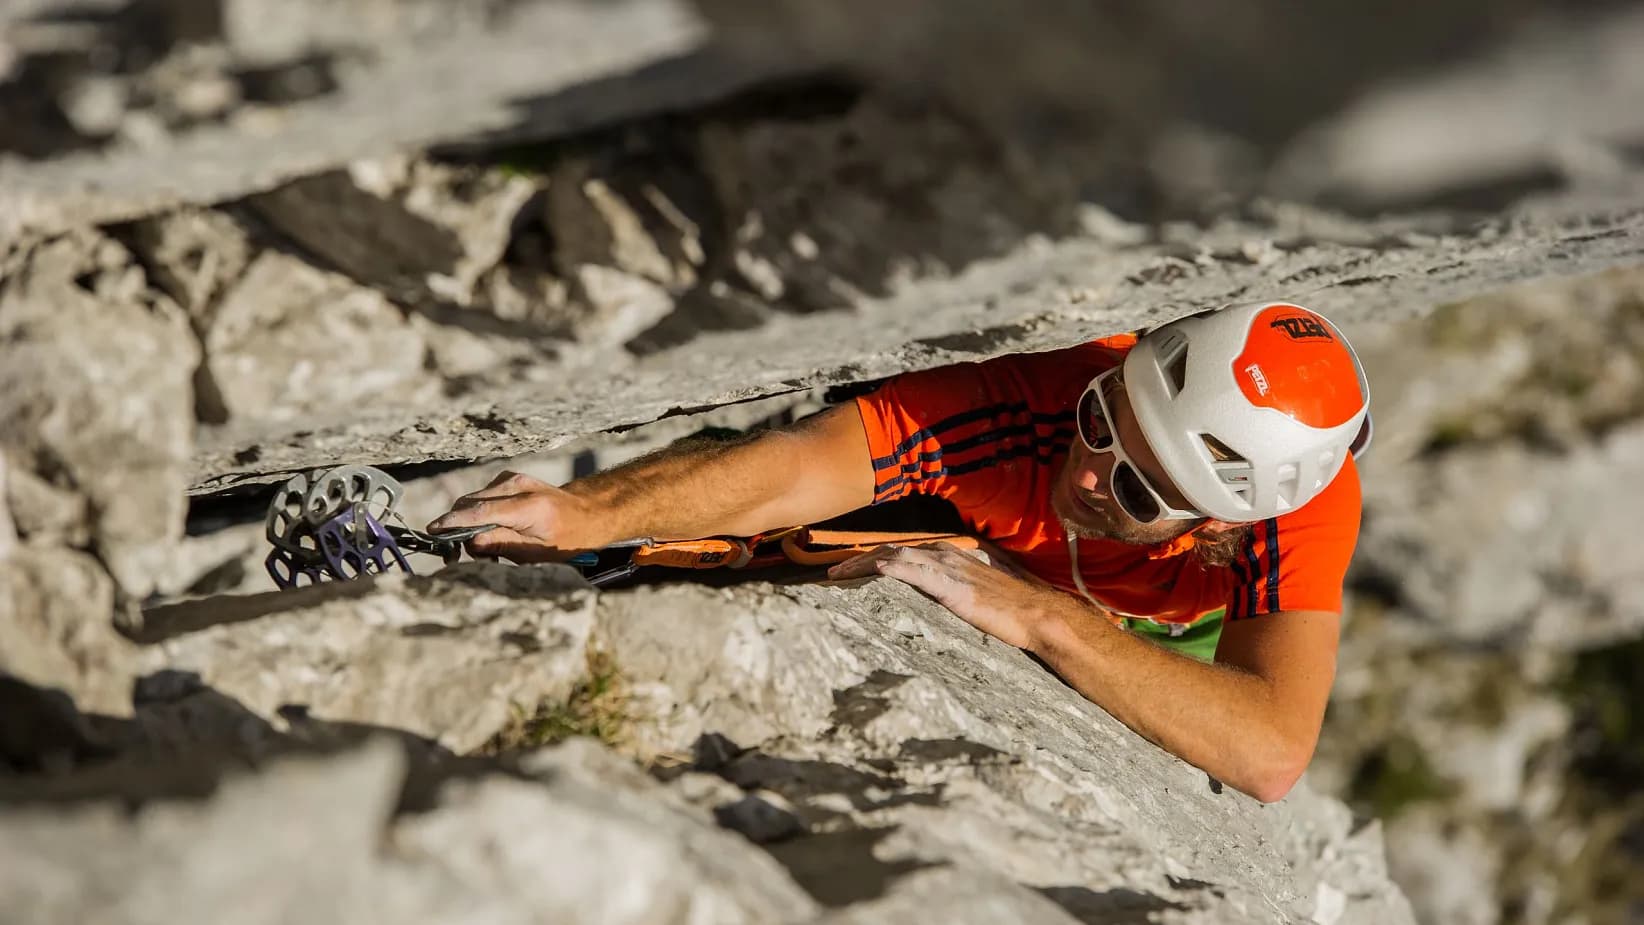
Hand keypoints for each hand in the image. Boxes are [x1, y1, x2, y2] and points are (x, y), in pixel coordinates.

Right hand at [428, 471, 592, 562]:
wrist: (587, 514)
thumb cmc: (565, 538)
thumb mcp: (535, 552)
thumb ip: (501, 544)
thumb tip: (469, 542)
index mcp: (527, 506)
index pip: (479, 512)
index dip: (453, 522)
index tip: (433, 531)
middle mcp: (517, 486)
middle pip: (470, 503)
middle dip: (458, 528)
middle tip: (460, 554)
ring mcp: (512, 479)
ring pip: (473, 500)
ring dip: (469, 523)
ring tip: (485, 547)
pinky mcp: (509, 479)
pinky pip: (482, 497)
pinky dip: (479, 514)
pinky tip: (491, 531)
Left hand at [826, 541, 1060, 649]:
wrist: (1038, 615)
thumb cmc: (1013, 609)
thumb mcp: (978, 593)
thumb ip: (956, 588)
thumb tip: (939, 597)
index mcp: (951, 556)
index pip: (903, 551)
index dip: (873, 558)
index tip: (850, 570)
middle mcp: (946, 555)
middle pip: (891, 551)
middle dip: (858, 561)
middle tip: (832, 574)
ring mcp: (949, 569)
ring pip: (895, 558)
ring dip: (862, 565)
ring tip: (837, 576)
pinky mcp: (952, 587)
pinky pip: (915, 573)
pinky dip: (892, 569)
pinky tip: (874, 571)